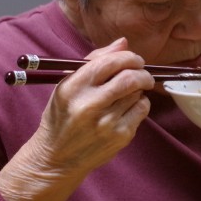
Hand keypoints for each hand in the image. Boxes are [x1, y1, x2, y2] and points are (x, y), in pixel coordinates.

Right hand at [0, 38, 154, 200]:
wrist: (57, 157)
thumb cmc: (63, 117)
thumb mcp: (68, 86)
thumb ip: (95, 62)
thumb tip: (123, 43)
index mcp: (73, 88)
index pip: (109, 62)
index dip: (128, 57)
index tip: (135, 59)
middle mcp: (89, 105)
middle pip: (129, 78)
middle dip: (142, 72)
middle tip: (143, 73)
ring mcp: (106, 122)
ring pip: (138, 94)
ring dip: (139, 89)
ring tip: (128, 94)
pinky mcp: (120, 136)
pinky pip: (141, 110)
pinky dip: (141, 104)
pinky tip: (128, 108)